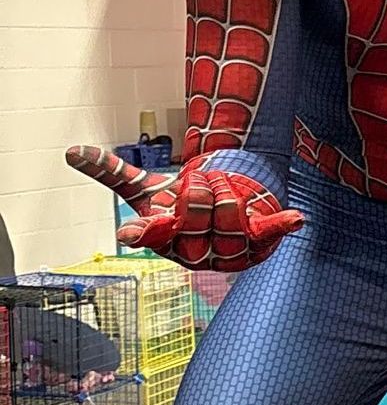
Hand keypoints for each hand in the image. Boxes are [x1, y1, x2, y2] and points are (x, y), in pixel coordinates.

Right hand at [67, 147, 302, 270]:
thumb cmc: (179, 204)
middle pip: (195, 217)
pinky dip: (282, 225)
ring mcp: (227, 252)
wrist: (220, 210)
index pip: (147, 238)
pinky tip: (296, 218)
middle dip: (199, 190)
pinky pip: (269, 234)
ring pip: (228, 219)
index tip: (130, 234)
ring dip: (227, 194)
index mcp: (161, 239)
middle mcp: (192, 252)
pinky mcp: (257, 246)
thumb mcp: (146, 188)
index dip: (141, 234)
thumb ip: (112, 172)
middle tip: (201, 180)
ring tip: (223, 187)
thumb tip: (71, 152)